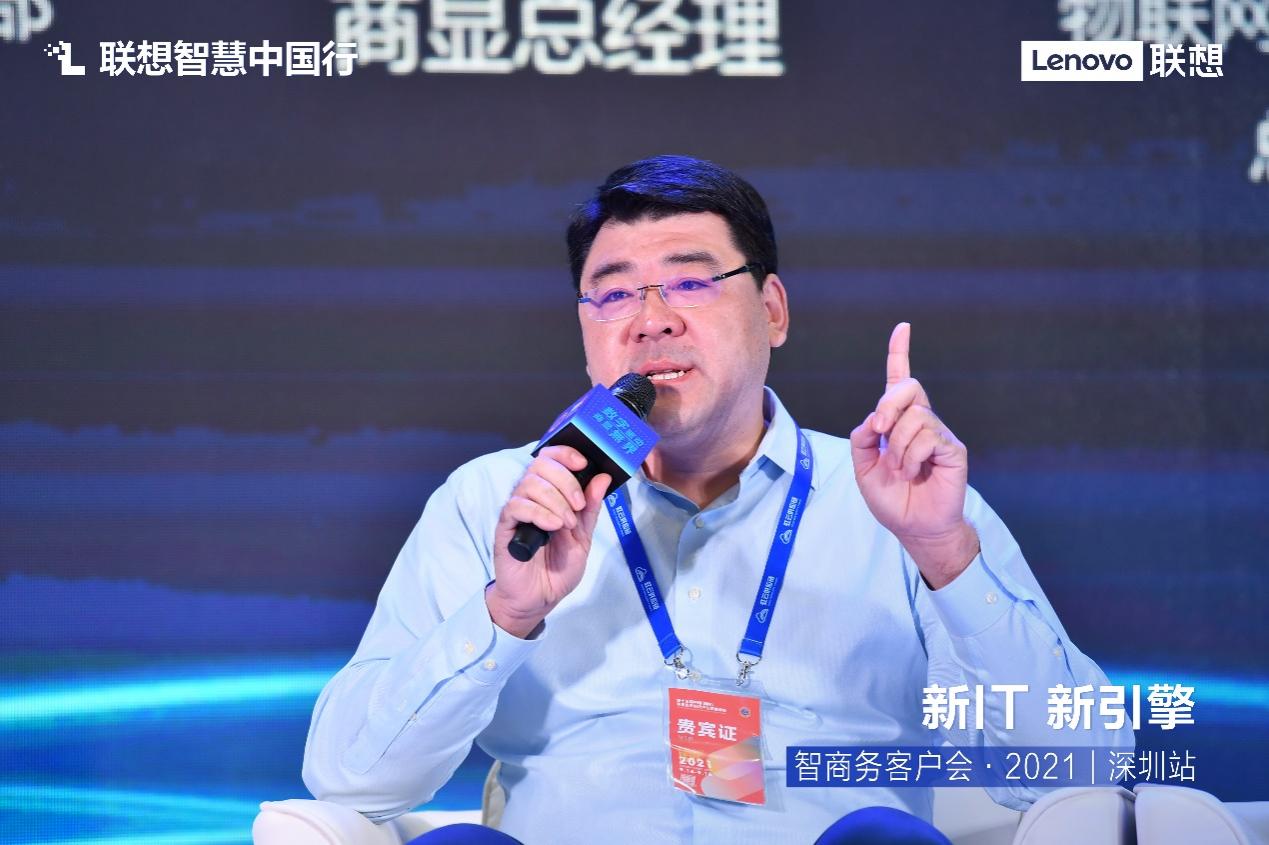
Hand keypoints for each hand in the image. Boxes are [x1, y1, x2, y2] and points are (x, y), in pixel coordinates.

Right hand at [487, 445, 611, 637]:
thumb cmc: (557, 568)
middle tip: (577, 506)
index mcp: (550, 494)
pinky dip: (539, 513)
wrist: (539, 598)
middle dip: (565, 481)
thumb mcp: (583, 537)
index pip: (551, 458)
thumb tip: (602, 478)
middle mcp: (531, 497)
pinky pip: (517, 507)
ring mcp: (517, 511)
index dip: (565, 453)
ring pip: (529, 484)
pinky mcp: (506, 527)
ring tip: (566, 524)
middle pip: (540, 465)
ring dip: (555, 501)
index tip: (582, 463)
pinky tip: (552, 527)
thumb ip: (590, 508)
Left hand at [849, 322, 978, 588]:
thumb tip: (873, 419)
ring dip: (897, 446)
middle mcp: (921, 422)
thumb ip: (862, 440)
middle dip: (888, 404)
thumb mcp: (863, 468)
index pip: (899, 380)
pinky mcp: (953, 449)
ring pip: (915, 416)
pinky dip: (911, 455)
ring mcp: (939, 434)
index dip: (900, 353)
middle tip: (879, 430)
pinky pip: (928, 436)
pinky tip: (912, 472)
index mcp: (898, 422)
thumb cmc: (892, 498)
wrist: (914, 527)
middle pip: (909, 386)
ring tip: (899, 470)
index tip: (902, 328)